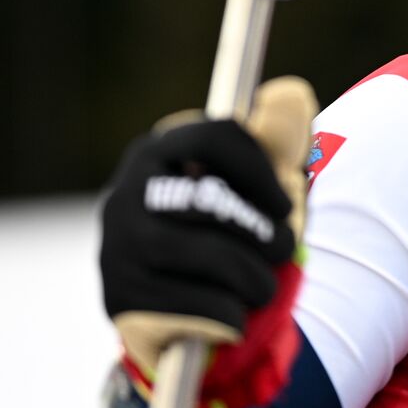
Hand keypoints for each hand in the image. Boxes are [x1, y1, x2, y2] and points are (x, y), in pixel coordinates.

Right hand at [100, 77, 317, 375]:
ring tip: (264, 286)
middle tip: (283, 250)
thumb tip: (290, 93)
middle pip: (210, 201)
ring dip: (250, 276)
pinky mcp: (118, 296)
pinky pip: (187, 304)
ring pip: (202, 254)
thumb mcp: (258, 180)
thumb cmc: (231, 229)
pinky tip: (235, 314)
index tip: (286, 206)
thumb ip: (279, 135)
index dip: (264, 172)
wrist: (185, 305)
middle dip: (260, 232)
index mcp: (161, 149)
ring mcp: (117, 245)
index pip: (217, 137)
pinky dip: (225, 313)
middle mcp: (128, 192)